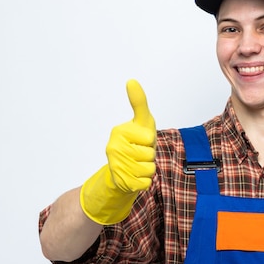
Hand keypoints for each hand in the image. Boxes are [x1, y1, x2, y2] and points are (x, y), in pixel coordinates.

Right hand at [80, 79, 156, 224]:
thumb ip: (139, 102)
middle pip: (149, 154)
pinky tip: (136, 176)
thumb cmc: (137, 141)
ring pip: (149, 168)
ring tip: (138, 164)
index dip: (150, 140)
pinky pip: (146, 181)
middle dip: (149, 155)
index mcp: (118, 132)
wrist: (124, 170)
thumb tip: (131, 81)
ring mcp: (116, 166)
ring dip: (148, 167)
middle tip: (140, 153)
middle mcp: (113, 149)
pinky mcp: (122, 182)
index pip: (149, 138)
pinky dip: (146, 180)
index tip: (141, 140)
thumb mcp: (142, 120)